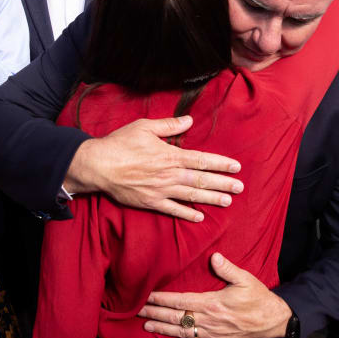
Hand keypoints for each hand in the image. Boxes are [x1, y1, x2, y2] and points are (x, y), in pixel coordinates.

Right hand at [64, 116, 242, 221]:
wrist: (98, 165)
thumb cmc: (120, 143)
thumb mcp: (144, 127)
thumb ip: (169, 125)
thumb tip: (189, 121)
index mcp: (170, 155)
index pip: (202, 160)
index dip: (221, 163)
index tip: (236, 167)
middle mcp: (169, 174)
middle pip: (202, 179)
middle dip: (223, 183)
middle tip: (240, 187)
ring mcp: (161, 190)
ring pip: (191, 195)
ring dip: (211, 198)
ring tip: (228, 201)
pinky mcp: (150, 202)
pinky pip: (173, 210)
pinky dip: (187, 214)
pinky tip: (199, 217)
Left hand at [138, 252, 291, 337]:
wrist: (273, 320)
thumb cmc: (258, 298)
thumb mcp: (245, 279)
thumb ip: (228, 268)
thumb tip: (214, 257)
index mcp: (213, 303)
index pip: (181, 300)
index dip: (162, 298)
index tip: (147, 295)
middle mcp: (209, 320)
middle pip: (177, 316)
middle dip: (156, 312)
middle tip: (137, 310)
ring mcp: (212, 333)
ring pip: (182, 331)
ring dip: (162, 328)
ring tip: (145, 324)